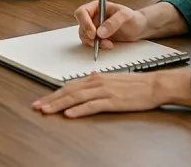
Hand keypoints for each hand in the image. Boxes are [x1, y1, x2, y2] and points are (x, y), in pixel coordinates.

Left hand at [33, 68, 190, 117]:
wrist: (154, 85)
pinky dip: (79, 110)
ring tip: (47, 110)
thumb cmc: (136, 84)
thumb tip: (89, 76)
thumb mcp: (114, 78)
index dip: (53, 94)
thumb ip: (99, 79)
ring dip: (59, 104)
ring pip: (76, 98)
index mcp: (95, 77)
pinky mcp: (112, 101)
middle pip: (68, 91)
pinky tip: (70, 114)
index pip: (69, 86)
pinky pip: (92, 106)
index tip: (42, 101)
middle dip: (50, 99)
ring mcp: (104, 91)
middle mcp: (96, 82)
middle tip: (37, 106)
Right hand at [74, 0, 148, 49]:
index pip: (82, 12)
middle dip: (90, 36)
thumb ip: (113, 22)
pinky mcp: (97, 37)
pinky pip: (90, 42)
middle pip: (82, 26)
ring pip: (85, 36)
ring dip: (94, 43)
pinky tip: (108, 45)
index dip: (84, 23)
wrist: (139, 28)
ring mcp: (94, 27)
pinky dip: (97, 46)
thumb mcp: (125, 16)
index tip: (93, 33)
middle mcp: (93, 17)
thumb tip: (100, 32)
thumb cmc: (133, 18)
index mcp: (96, 7)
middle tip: (100, 41)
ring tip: (108, 44)